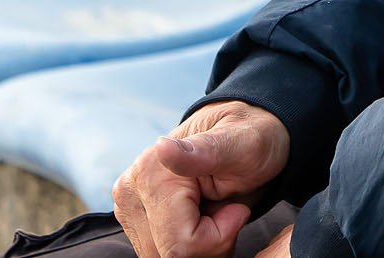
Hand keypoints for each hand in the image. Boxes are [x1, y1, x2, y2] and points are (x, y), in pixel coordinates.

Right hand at [112, 101, 290, 257]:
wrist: (246, 137)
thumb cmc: (254, 141)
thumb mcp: (245, 144)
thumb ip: (205, 151)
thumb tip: (162, 148)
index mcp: (152, 169)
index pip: (181, 245)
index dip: (219, 237)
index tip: (238, 209)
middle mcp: (131, 188)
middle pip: (170, 255)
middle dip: (210, 245)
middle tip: (231, 214)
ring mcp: (130, 205)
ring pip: (163, 257)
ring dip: (201, 246)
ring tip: (218, 214)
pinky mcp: (135, 218)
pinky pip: (162, 252)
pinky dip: (191, 245)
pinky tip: (205, 219)